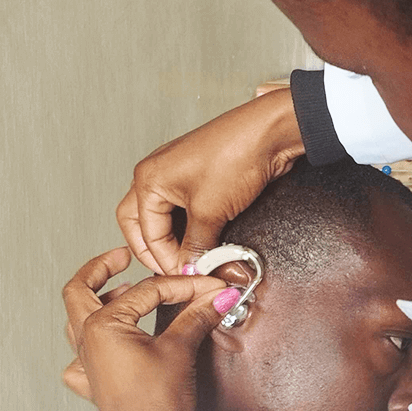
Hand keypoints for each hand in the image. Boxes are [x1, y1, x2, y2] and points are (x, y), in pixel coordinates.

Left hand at [63, 248, 237, 410]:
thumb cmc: (157, 403)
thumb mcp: (180, 350)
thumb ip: (197, 317)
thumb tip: (217, 297)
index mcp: (103, 326)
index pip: (147, 291)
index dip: (183, 285)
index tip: (208, 287)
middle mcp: (88, 341)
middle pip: (81, 291)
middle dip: (101, 268)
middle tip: (122, 256)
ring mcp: (88, 363)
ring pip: (76, 320)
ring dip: (95, 300)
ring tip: (117, 290)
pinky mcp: (96, 383)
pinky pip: (79, 358)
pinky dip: (87, 344)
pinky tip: (104, 341)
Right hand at [118, 88, 303, 274]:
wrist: (270, 134)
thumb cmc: (236, 154)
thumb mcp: (210, 211)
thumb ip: (196, 245)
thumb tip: (190, 267)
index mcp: (149, 178)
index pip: (146, 233)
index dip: (165, 259)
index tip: (184, 275)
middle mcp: (158, 173)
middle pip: (141, 222)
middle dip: (153, 250)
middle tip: (172, 271)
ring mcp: (178, 174)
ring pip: (162, 216)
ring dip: (172, 239)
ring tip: (189, 258)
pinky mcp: (200, 177)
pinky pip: (183, 208)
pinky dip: (189, 228)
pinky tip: (202, 240)